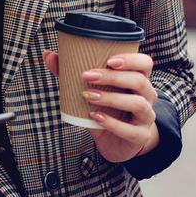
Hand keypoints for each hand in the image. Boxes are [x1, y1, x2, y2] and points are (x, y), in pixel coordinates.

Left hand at [42, 50, 158, 162]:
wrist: (114, 141)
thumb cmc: (106, 109)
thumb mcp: (91, 90)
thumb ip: (71, 72)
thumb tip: (48, 55)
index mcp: (138, 80)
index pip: (145, 63)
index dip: (131, 59)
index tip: (109, 59)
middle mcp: (146, 97)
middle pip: (139, 81)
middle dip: (112, 77)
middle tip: (87, 76)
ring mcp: (146, 117)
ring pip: (138, 104)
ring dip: (111, 98)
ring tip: (89, 96)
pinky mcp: (140, 136)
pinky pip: (131, 130)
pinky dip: (112, 123)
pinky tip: (95, 117)